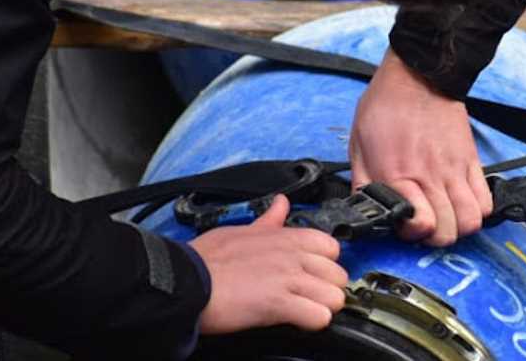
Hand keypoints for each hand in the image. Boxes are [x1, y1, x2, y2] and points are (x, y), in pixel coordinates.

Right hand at [189, 195, 347, 333]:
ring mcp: (289, 279)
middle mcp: (293, 256)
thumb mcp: (242, 230)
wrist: (185, 282)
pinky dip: (313, 323)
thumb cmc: (207, 259)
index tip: (313, 275)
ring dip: (323, 308)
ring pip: (335, 297)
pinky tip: (298, 322)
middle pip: (339, 275)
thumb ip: (268, 220)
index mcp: (286, 237)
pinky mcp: (279, 304)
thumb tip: (281, 203)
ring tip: (304, 311)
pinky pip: (319, 317)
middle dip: (327, 290)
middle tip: (308, 297)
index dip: (325, 265)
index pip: (332, 247)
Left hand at [349, 48, 492, 246]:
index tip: (405, 225)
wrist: (418, 75)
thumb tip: (366, 212)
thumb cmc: (384, 108)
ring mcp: (455, 170)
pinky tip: (461, 203)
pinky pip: (486, 200)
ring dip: (458, 227)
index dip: (412, 234)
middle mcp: (430, 176)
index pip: (420, 225)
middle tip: (425, 224)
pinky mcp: (471, 161)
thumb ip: (363, 184)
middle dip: (435, 238)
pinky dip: (477, 210)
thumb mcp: (358, 145)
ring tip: (445, 217)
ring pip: (471, 221)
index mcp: (398, 174)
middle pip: (449, 232)